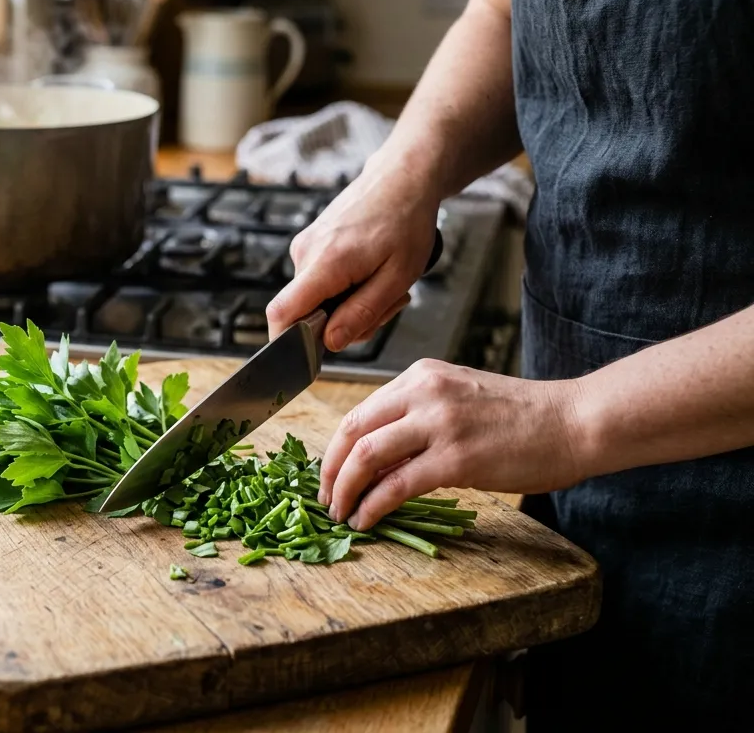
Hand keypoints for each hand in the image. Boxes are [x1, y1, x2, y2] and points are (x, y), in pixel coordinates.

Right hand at [266, 151, 442, 350]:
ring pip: (315, 298)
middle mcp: (305, 253)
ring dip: (349, 303)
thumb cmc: (406, 222)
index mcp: (325, 263)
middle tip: (385, 305)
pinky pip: (319, 281)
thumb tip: (329, 343)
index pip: (282, 313)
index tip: (304, 360)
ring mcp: (305, 246)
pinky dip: (345, 286)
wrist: (403, 178)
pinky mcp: (311, 243)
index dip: (285, 344)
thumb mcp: (397, 277)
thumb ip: (362, 314)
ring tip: (383, 281)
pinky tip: (370, 270)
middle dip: (342, 322)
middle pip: (305, 312)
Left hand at [319, 359, 587, 529]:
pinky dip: (373, 505)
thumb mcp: (459, 402)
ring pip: (366, 457)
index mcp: (420, 377)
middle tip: (324, 498)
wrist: (574, 421)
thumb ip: (417, 421)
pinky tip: (366, 519)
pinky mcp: (456, 459)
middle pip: (352, 431)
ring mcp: (439, 424)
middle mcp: (424, 393)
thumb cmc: (523, 417)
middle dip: (330, 470)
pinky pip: (397, 485)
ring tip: (340, 512)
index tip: (330, 473)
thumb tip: (376, 460)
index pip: (359, 411)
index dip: (336, 448)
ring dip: (345, 490)